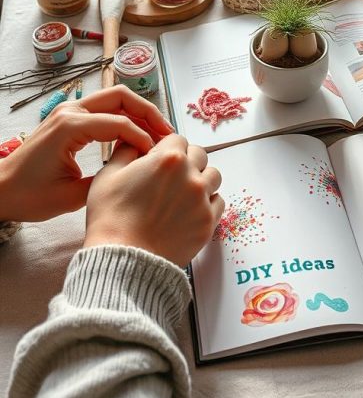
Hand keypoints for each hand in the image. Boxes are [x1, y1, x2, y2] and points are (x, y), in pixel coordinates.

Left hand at [0, 87, 173, 222]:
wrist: (0, 190)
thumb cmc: (29, 195)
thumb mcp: (70, 197)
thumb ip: (106, 181)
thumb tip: (136, 172)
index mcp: (70, 126)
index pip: (121, 123)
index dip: (144, 138)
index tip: (157, 157)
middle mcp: (71, 110)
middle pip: (122, 96)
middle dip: (149, 112)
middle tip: (168, 133)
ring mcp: (69, 110)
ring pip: (115, 98)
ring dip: (138, 112)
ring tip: (158, 133)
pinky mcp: (69, 116)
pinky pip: (104, 108)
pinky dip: (124, 117)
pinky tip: (137, 136)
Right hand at [84, 134, 223, 266]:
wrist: (123, 259)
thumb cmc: (112, 219)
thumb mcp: (108, 175)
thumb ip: (126, 151)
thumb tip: (135, 142)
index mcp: (168, 159)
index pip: (177, 138)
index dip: (166, 147)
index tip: (159, 158)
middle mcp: (190, 175)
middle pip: (199, 155)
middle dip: (185, 161)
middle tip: (170, 177)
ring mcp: (202, 200)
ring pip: (213, 177)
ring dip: (200, 179)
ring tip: (182, 193)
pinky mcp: (208, 222)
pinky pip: (218, 202)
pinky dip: (207, 202)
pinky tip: (189, 210)